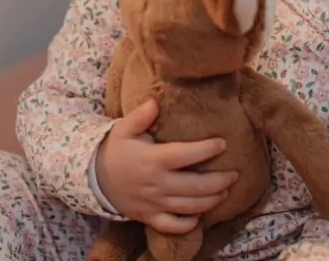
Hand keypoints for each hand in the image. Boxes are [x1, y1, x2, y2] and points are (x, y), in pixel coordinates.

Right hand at [96, 98, 237, 233]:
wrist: (94, 178)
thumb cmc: (115, 148)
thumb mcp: (123, 128)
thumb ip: (140, 116)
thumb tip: (155, 102)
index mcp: (153, 160)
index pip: (185, 155)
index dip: (206, 150)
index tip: (223, 143)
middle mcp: (156, 184)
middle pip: (194, 186)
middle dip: (219, 181)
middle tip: (235, 174)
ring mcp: (153, 203)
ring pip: (188, 207)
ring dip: (211, 201)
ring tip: (226, 191)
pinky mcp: (149, 217)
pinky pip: (172, 226)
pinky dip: (188, 224)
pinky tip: (201, 215)